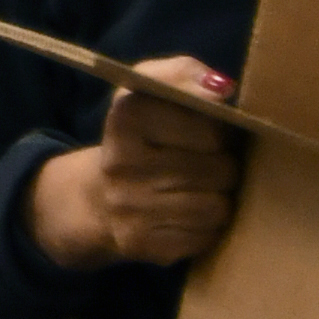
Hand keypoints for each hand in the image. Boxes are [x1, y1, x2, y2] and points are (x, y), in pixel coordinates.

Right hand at [28, 56, 242, 269]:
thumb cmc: (138, 139)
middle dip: (222, 167)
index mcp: (126, 117)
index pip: (213, 131)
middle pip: (221, 169)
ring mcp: (131, 209)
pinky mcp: (144, 245)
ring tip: (198, 191)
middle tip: (204, 166)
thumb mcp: (149, 91)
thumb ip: (184, 74)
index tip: (206, 135)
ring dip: (217, 199)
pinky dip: (205, 228)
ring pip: (218, 206)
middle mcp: (121, 163)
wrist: (95, 201)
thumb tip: (223, 89)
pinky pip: (206, 237)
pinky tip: (186, 216)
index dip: (220, 135)